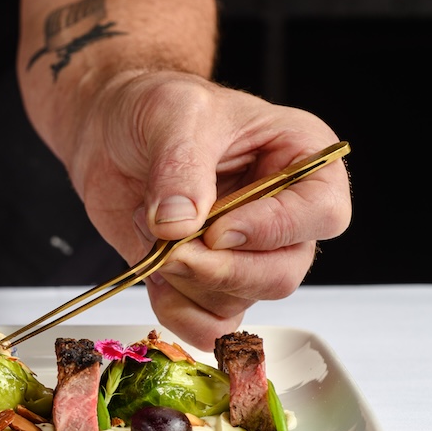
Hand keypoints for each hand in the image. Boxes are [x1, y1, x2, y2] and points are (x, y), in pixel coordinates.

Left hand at [68, 70, 351, 348]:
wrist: (110, 130)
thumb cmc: (157, 107)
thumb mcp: (172, 114)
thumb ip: (179, 167)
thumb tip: (179, 224)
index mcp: (301, 159)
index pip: (321, 213)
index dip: (271, 230)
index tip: (218, 230)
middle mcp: (283, 214)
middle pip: (283, 272)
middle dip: (220, 270)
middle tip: (172, 248)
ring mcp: (246, 252)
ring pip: (243, 301)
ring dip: (188, 283)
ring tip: (153, 233)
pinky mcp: (208, 280)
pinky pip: (209, 323)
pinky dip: (177, 311)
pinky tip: (153, 273)